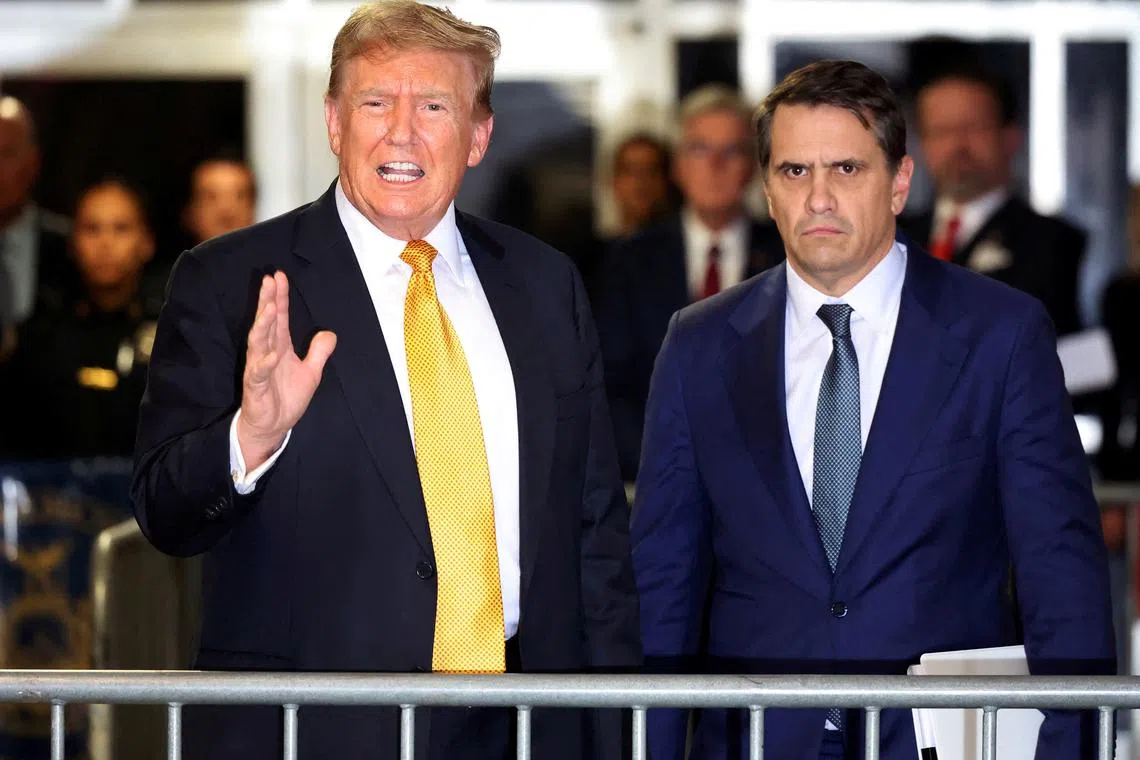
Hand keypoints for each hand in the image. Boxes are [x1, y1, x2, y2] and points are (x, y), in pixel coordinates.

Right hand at [237, 272, 335, 469]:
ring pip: (258, 342)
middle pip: (266, 323)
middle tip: (269, 280)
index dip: (279, 297)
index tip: (278, 276)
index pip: (279, 318)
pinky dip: (265, 363)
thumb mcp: (311, 373)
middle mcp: (266, 353)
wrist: (273, 426)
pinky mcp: (255, 387)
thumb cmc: (286, 397)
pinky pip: (258, 372)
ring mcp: (259, 368)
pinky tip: (271, 354)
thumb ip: (318, 352)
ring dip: (263, 325)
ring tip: (269, 307)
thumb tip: (330, 333)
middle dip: (267, 301)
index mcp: (279, 347)